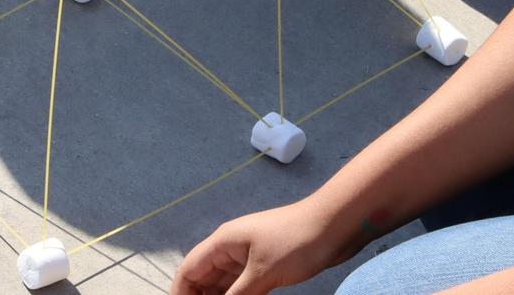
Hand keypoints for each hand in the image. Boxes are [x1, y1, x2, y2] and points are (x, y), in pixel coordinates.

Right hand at [171, 201, 336, 294]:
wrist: (333, 225)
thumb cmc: (295, 242)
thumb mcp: (262, 272)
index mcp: (223, 243)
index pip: (189, 269)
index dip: (180, 292)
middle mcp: (230, 248)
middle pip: (203, 278)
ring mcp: (248, 257)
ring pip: (223, 284)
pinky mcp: (265, 265)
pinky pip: (241, 286)